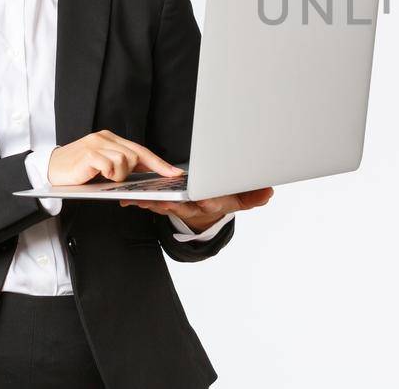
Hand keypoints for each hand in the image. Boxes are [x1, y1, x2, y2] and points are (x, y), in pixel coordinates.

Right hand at [49, 129, 183, 185]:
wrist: (48, 171)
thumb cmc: (77, 172)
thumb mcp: (103, 167)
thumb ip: (121, 167)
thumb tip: (147, 174)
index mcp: (110, 139)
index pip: (141, 150)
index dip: (159, 163)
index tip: (175, 173)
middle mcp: (105, 138)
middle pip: (135, 156)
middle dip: (129, 172)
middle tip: (112, 178)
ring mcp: (97, 144)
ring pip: (125, 161)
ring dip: (117, 175)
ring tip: (102, 177)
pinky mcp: (89, 154)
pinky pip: (111, 165)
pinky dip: (108, 174)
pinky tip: (98, 175)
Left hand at [121, 187, 274, 231]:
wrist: (206, 204)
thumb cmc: (223, 196)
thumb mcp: (241, 197)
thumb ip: (254, 196)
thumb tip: (269, 192)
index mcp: (212, 203)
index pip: (211, 203)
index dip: (207, 201)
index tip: (204, 199)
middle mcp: (194, 207)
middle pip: (183, 205)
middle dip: (173, 202)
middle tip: (163, 199)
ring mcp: (178, 206)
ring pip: (164, 205)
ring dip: (152, 202)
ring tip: (140, 198)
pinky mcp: (165, 202)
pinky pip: (152, 203)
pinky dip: (140, 201)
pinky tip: (129, 199)